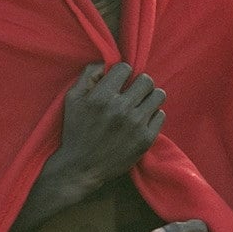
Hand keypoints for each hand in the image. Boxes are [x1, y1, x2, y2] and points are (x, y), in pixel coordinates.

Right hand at [41, 62, 165, 208]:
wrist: (82, 167)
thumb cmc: (76, 130)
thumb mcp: (72, 99)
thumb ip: (87, 76)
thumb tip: (105, 64)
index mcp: (102, 97)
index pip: (125, 69)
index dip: (121, 73)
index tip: (119, 82)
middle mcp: (121, 109)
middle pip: (146, 80)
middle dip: (138, 83)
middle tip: (132, 92)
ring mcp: (136, 125)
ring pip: (158, 95)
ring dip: (149, 97)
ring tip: (140, 104)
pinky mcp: (146, 139)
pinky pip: (160, 115)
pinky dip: (152, 115)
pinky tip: (141, 120)